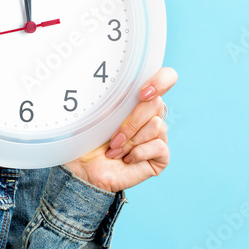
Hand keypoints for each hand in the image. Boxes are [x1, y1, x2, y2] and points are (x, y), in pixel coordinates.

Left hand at [62, 66, 177, 192]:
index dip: (160, 81)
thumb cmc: (86, 140)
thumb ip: (112, 97)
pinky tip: (127, 159)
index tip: (142, 93)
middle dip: (131, 123)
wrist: (83, 170)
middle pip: (156, 104)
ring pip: (157, 125)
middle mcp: (150, 116)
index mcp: (136, 100)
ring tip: (115, 150)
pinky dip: (139, 153)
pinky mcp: (161, 156)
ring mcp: (157, 136)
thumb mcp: (96, 114)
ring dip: (131, 140)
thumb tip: (113, 80)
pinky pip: (160, 146)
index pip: (165, 78)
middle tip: (113, 138)